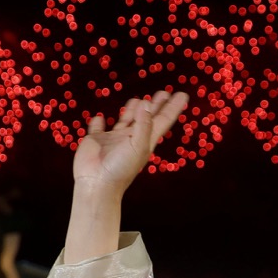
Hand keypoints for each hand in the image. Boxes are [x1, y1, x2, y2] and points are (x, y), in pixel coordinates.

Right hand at [74, 90, 189, 195]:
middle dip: (156, 105)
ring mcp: (114, 139)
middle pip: (146, 117)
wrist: (97, 184)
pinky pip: (98, 128)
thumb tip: (146, 102)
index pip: (163, 120)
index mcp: (145, 140)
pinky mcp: (96, 140)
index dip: (172, 107)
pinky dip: (98, 122)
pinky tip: (100, 118)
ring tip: (138, 99)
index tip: (182, 95)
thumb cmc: (120, 168)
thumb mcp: (138, 146)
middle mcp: (131, 138)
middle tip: (164, 92)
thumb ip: (144, 124)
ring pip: (125, 120)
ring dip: (132, 110)